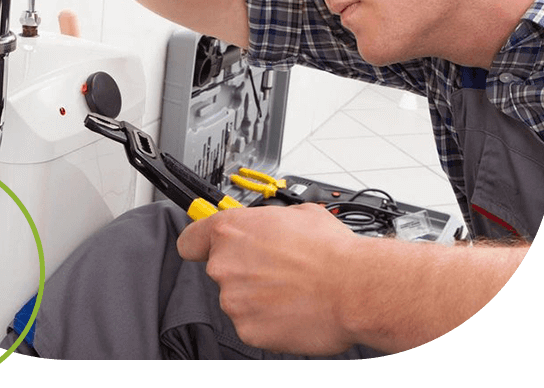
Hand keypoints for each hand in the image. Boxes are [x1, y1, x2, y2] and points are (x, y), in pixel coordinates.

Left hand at [176, 202, 358, 355]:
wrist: (353, 288)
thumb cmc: (331, 251)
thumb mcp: (298, 213)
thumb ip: (268, 220)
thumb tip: (270, 224)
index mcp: (231, 230)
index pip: (190, 240)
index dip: (199, 245)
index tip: (205, 249)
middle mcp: (225, 264)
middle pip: (220, 270)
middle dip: (244, 271)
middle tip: (276, 269)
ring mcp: (233, 299)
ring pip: (237, 298)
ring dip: (257, 297)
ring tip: (291, 289)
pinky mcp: (247, 330)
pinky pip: (251, 324)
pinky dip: (268, 320)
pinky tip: (292, 309)